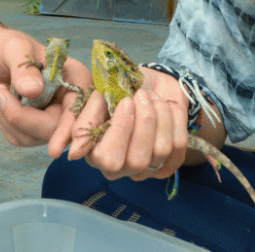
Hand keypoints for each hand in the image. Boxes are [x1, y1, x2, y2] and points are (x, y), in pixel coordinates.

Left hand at [0, 26, 90, 146]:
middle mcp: (70, 102)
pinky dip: (5, 124)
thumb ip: (25, 67)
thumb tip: (33, 90)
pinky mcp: (36, 130)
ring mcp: (54, 119)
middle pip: (60, 130)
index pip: (83, 108)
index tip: (55, 149)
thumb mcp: (15, 48)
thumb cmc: (7, 48)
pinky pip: (22, 139)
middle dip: (26, 120)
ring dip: (10, 118)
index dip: (73, 129)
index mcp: (76, 78)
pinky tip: (2, 104)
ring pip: (37, 138)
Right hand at [63, 68, 189, 180]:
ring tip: (153, 97)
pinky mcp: (171, 161)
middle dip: (145, 121)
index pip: (110, 159)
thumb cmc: (117, 93)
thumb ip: (83, 122)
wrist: (146, 85)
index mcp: (98, 155)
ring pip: (161, 150)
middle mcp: (123, 169)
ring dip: (160, 115)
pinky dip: (175, 118)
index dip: (122, 129)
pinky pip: (179, 145)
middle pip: (138, 160)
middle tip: (142, 95)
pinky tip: (166, 105)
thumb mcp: (95, 100)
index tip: (126, 101)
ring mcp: (148, 168)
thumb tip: (74, 154)